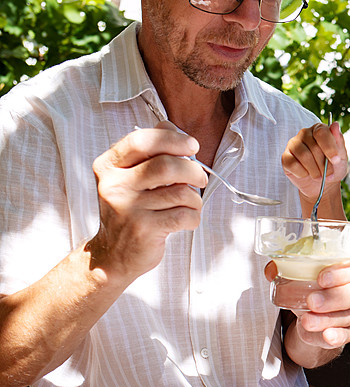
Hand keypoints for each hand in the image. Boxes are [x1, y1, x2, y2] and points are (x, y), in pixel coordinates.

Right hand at [88, 124, 206, 282]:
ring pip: (180, 193)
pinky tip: (185, 219)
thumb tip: (172, 128)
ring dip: (194, 198)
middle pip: (166, 166)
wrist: (113, 254)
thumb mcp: (128, 177)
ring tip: (189, 203)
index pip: (142, 141)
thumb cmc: (129, 210)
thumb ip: (149, 152)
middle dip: (193, 170)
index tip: (192, 146)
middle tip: (200, 178)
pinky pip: (185, 215)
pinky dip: (193, 216)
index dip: (173, 140)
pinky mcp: (144, 230)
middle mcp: (114, 185)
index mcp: (109, 166)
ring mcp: (128, 209)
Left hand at [264, 259, 349, 349]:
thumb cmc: (310, 287)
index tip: (321, 278)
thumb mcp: (300, 276)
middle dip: (334, 297)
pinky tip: (326, 336)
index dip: (340, 273)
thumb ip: (286, 270)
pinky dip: (335, 337)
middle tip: (312, 301)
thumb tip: (271, 271)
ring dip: (326, 319)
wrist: (312, 312)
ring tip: (306, 321)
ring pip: (348, 316)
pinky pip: (345, 336)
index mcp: (344, 273)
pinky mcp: (345, 332)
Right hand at [281, 121, 348, 203]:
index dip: (329, 147)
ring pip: (303, 156)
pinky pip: (292, 164)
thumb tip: (335, 125)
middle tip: (328, 175)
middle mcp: (305, 133)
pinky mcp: (286, 156)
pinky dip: (302, 173)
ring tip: (319, 177)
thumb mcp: (341, 157)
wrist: (322, 183)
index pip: (322, 132)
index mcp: (319, 129)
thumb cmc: (332, 168)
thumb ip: (339, 142)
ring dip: (314, 170)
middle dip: (323, 165)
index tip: (336, 160)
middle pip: (314, 147)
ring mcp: (293, 144)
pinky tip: (306, 174)